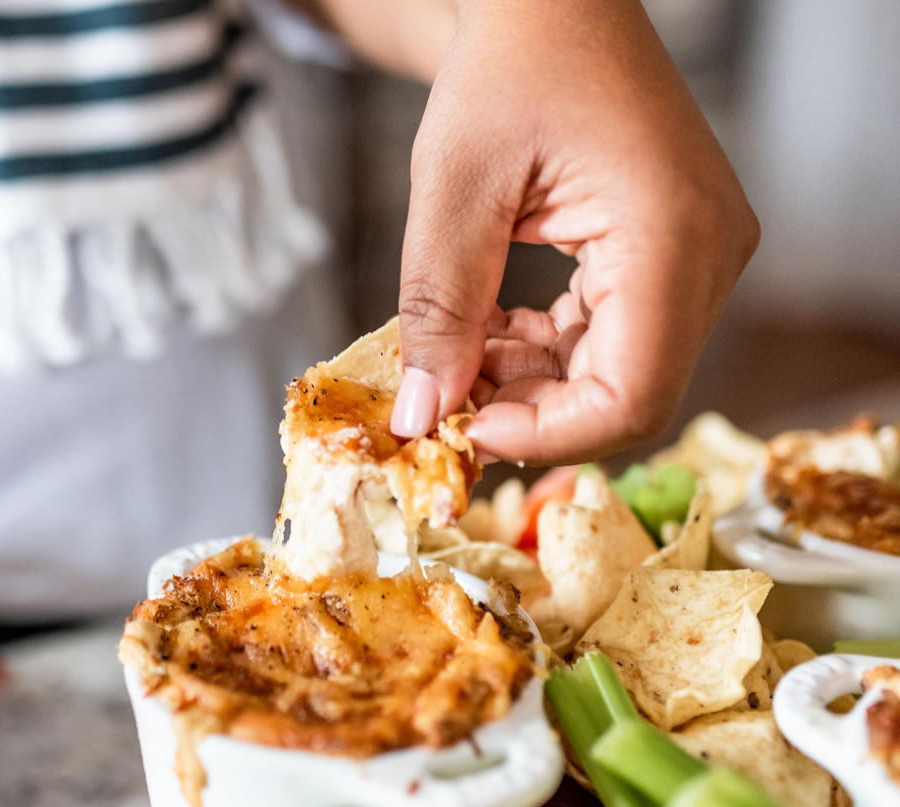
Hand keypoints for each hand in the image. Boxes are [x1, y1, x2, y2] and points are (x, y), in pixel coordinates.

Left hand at [392, 0, 759, 462]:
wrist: (557, 1)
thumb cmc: (514, 58)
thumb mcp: (455, 186)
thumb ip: (439, 309)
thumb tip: (423, 415)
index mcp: (672, 236)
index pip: (632, 397)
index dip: (544, 437)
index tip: (465, 430)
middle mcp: (708, 258)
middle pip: (628, 398)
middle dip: (531, 417)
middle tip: (449, 400)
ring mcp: (699, 262)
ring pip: (617, 379)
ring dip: (531, 387)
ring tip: (459, 353)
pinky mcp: (673, 262)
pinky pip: (613, 345)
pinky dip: (545, 357)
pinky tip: (491, 332)